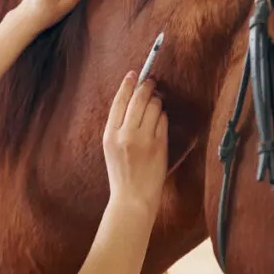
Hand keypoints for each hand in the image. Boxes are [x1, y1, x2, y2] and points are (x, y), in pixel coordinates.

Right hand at [102, 71, 168, 216]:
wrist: (132, 198)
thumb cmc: (123, 174)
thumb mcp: (111, 148)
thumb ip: (118, 126)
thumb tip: (131, 100)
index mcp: (109, 134)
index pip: (119, 101)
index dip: (127, 84)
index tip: (133, 74)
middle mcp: (125, 134)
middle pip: (138, 99)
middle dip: (146, 86)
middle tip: (151, 81)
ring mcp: (143, 139)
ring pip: (153, 107)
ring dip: (157, 102)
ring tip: (156, 103)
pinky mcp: (158, 145)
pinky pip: (163, 121)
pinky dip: (163, 117)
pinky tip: (161, 119)